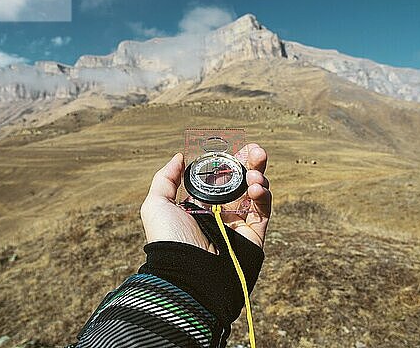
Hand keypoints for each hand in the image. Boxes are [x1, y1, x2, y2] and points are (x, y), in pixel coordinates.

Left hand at [140, 144, 271, 252]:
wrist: (187, 273)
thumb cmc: (168, 240)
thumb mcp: (156, 205)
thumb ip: (166, 178)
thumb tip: (180, 157)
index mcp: (201, 203)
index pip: (221, 175)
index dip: (230, 160)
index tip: (236, 147)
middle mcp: (221, 211)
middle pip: (242, 180)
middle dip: (251, 162)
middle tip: (256, 151)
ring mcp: (239, 222)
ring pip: (256, 192)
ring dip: (258, 177)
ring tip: (254, 176)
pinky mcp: (254, 234)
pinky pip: (264, 210)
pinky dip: (264, 195)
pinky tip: (256, 189)